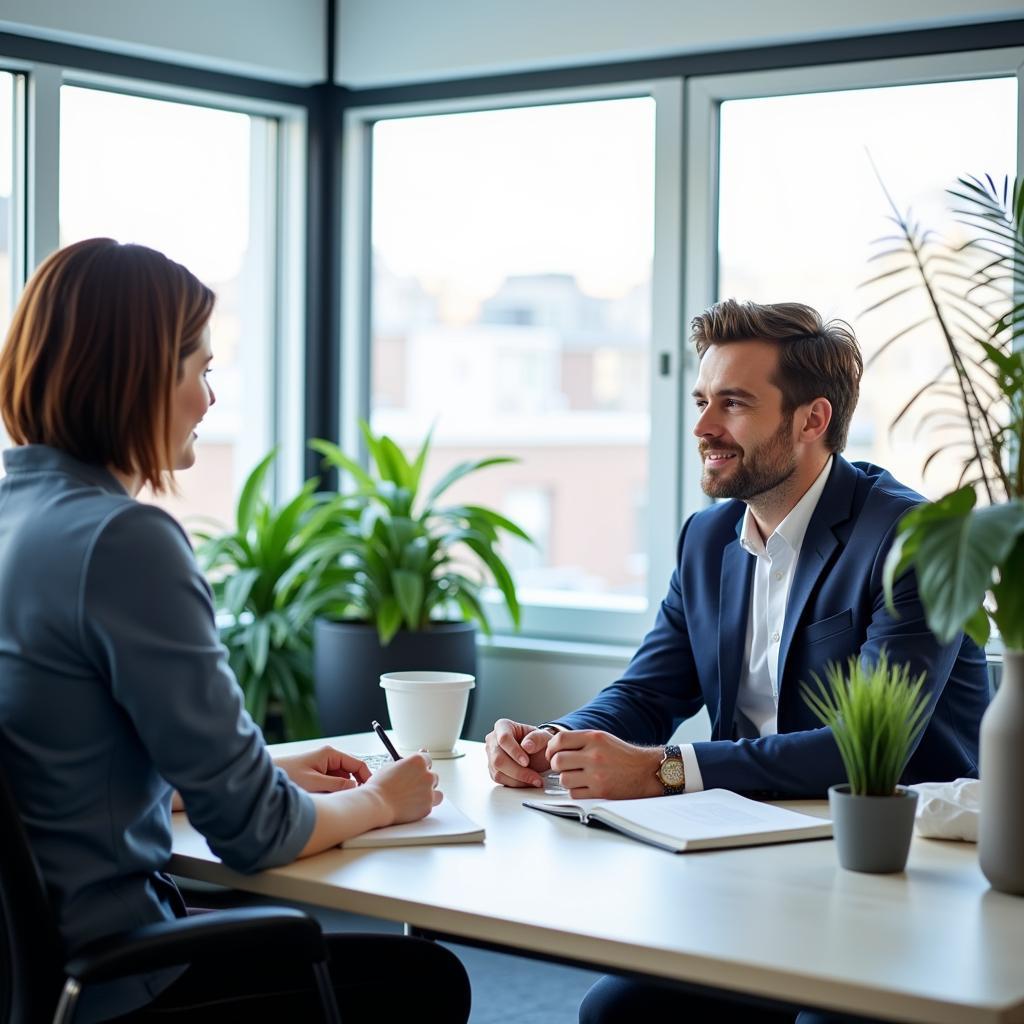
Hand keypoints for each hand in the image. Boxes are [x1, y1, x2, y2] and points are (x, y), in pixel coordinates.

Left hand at [274, 745, 371, 792]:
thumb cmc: (287, 774)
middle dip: (351, 788)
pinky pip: (331, 785)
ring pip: (341, 781)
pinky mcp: (317, 775)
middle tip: (349, 801)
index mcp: (330, 754)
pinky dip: (331, 793)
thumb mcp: (314, 782)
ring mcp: (323, 767)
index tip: (369, 793)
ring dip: (339, 791)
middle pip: (351, 773)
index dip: (366, 778)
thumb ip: (337, 785)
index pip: (358, 764)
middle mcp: (329, 758)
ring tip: (330, 800)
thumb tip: (356, 788)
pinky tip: (323, 799)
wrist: (266, 777)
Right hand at [364, 753, 441, 825]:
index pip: (427, 759)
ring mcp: (429, 791)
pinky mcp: (428, 806)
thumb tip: (409, 763)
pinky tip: (411, 806)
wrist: (377, 804)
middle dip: (424, 781)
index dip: (422, 765)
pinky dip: (423, 806)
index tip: (420, 769)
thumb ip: (405, 764)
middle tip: (412, 787)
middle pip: (433, 776)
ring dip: (429, 794)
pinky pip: (430, 805)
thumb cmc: (380, 785)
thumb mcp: (391, 766)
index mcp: (418, 761)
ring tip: (415, 798)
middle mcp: (427, 775)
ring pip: (437, 792)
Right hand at [485, 718, 554, 788]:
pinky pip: (500, 780)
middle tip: (534, 776)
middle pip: (498, 758)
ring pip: (498, 771)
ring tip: (534, 780)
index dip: (514, 751)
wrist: (537, 752)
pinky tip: (527, 782)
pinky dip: (515, 783)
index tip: (526, 762)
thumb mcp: (543, 736)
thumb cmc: (538, 741)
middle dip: (518, 770)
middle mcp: (493, 740)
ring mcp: (491, 755)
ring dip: (518, 779)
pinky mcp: (493, 769)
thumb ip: (537, 738)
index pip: (503, 738)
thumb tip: (526, 746)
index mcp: (503, 726)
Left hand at [547, 730, 663, 799]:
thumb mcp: (603, 738)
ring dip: (566, 779)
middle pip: (558, 761)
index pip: (560, 739)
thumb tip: (554, 747)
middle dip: (556, 765)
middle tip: (562, 767)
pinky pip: (574, 794)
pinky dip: (575, 791)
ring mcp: (597, 775)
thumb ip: (580, 740)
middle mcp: (594, 755)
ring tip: (575, 777)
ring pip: (563, 779)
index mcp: (594, 738)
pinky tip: (583, 786)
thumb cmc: (623, 755)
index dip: (551, 747)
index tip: (552, 753)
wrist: (646, 771)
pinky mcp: (600, 792)